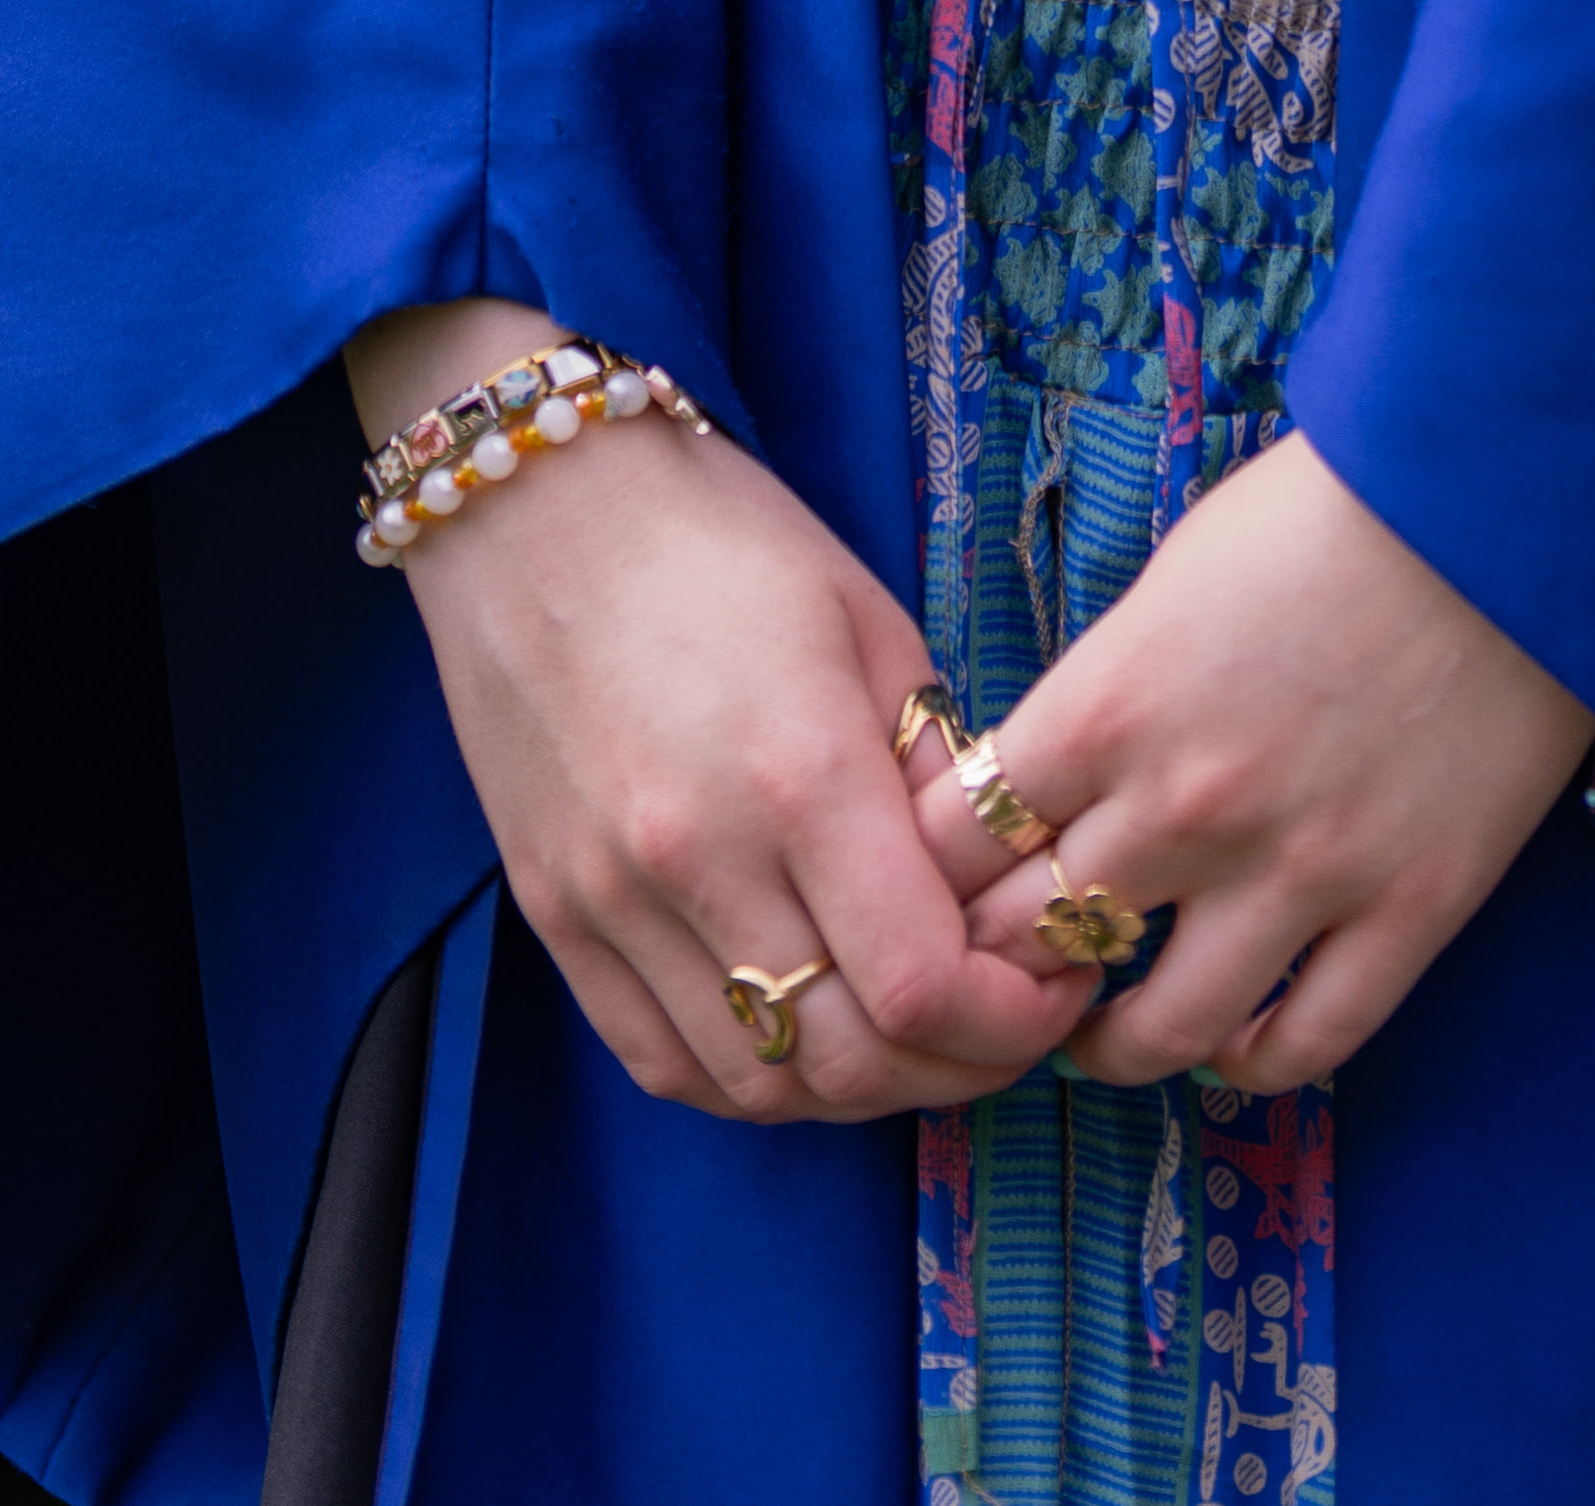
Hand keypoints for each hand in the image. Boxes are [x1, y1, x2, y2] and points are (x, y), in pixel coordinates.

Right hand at [391, 401, 1083, 1131]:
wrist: (536, 505)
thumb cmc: (721, 540)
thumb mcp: (869, 624)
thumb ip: (935, 769)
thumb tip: (999, 883)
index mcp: (800, 773)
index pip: (922, 986)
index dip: (1013, 1020)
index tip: (1058, 983)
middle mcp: (699, 860)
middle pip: (850, 1063)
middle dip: (960, 1067)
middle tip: (1010, 1021)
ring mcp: (613, 903)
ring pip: (759, 1088)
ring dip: (859, 1090)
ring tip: (917, 1038)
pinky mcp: (554, 920)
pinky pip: (665, 1062)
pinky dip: (750, 1083)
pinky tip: (805, 1040)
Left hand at [903, 433, 1588, 1100]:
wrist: (1504, 498)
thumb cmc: (1327, 511)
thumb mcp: (1174, 576)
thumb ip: (1104, 691)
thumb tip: (1045, 784)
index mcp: (1111, 702)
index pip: (955, 844)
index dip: (929, 880)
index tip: (937, 892)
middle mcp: (1186, 805)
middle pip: (1030, 944)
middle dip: (995, 969)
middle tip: (999, 976)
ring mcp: (1301, 872)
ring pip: (1158, 1032)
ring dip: (1109, 1045)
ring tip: (1099, 1034)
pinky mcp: (1408, 912)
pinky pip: (1303, 1047)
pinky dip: (1250, 1063)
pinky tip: (1231, 1041)